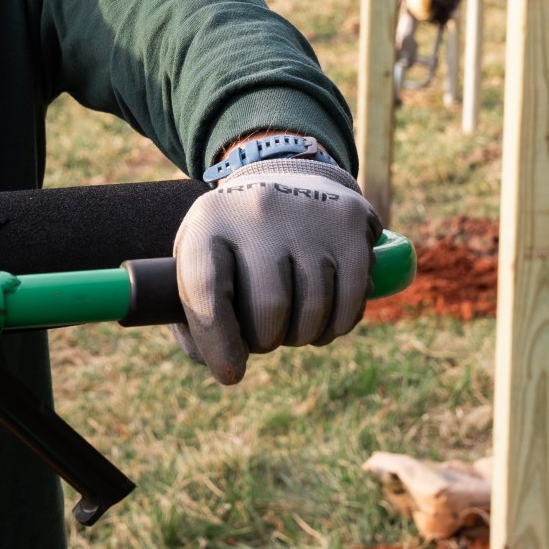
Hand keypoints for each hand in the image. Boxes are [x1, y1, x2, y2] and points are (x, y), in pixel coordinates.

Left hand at [173, 158, 378, 384]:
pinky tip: (323, 321)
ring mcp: (309, 213)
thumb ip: (197, 317)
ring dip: (302, 336)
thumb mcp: (201, 261)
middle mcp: (259, 209)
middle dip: (266, 340)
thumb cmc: (236, 241)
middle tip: (265, 336)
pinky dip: (336, 326)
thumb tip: (226, 368)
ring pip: (314, 310)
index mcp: (209, 221)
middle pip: (269, 308)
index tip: (231, 372)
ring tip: (292, 325)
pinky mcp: (351, 222)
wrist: (286, 176)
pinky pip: (351, 302)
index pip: (206, 291)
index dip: (217, 342)